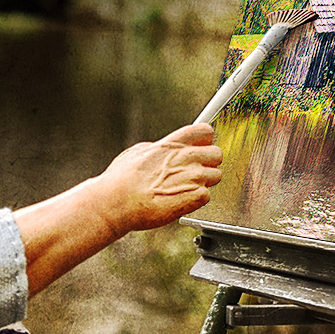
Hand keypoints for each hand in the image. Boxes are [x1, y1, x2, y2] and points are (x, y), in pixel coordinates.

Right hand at [94, 123, 221, 235]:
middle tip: (194, 172)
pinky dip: (197, 200)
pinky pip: (207, 195)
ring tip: (185, 190)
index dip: (204, 140)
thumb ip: (158, 149)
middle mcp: (186, 157)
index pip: (204, 131)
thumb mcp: (137, 152)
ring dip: (204, 183)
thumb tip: (162, 149)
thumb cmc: (121, 180)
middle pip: (217, 153)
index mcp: (172, 145)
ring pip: (216, 175)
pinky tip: (181, 201)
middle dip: (208, 163)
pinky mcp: (196, 196)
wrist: (117, 202)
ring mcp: (193, 177)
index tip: (200, 147)